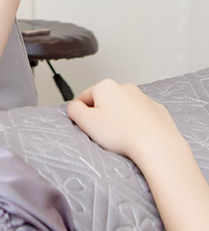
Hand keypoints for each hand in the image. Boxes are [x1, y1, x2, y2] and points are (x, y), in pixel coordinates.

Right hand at [66, 78, 181, 161]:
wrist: (157, 144)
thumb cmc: (122, 134)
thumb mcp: (87, 123)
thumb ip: (74, 110)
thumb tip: (74, 107)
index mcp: (106, 87)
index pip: (85, 97)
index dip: (82, 113)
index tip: (86, 126)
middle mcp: (125, 87)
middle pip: (105, 101)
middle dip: (102, 115)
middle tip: (104, 134)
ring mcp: (143, 97)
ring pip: (123, 107)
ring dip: (119, 119)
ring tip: (121, 137)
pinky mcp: (156, 109)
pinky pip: (140, 115)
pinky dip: (136, 123)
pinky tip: (136, 136)